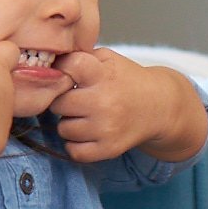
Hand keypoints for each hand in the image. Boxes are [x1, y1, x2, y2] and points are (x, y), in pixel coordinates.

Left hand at [49, 50, 207, 163]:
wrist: (159, 107)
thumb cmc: (126, 80)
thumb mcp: (108, 59)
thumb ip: (80, 57)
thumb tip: (48, 63)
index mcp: (103, 74)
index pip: (67, 67)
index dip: (61, 70)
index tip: (67, 74)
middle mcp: (104, 102)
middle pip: (58, 104)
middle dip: (63, 101)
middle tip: (75, 100)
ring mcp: (106, 128)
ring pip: (64, 129)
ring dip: (70, 123)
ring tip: (84, 117)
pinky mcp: (109, 149)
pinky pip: (74, 151)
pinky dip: (76, 144)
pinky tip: (86, 134)